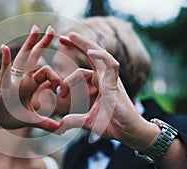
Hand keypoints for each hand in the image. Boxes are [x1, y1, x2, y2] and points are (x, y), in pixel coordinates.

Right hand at [0, 25, 68, 137]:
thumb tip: (59, 129)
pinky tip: (4, 48)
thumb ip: (45, 123)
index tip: (62, 90)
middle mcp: (23, 79)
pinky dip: (5, 61)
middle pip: (35, 58)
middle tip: (51, 28)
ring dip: (29, 44)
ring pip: (22, 60)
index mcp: (31, 84)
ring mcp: (13, 81)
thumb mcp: (32, 120)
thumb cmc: (10, 117)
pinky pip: (5, 72)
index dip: (57, 79)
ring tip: (35, 28)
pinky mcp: (3, 87)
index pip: (47, 73)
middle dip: (43, 44)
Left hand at [58, 32, 158, 150]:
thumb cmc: (112, 124)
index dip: (67, 79)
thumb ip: (73, 120)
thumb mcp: (87, 121)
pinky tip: (90, 51)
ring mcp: (111, 78)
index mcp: (98, 83)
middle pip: (91, 55)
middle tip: (63, 38)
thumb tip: (60, 125)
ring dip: (85, 44)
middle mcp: (105, 77)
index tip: (59, 93)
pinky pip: (110, 64)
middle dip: (77, 45)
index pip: (82, 71)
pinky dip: (101, 56)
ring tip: (71, 36)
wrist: (127, 133)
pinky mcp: (116, 82)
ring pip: (99, 54)